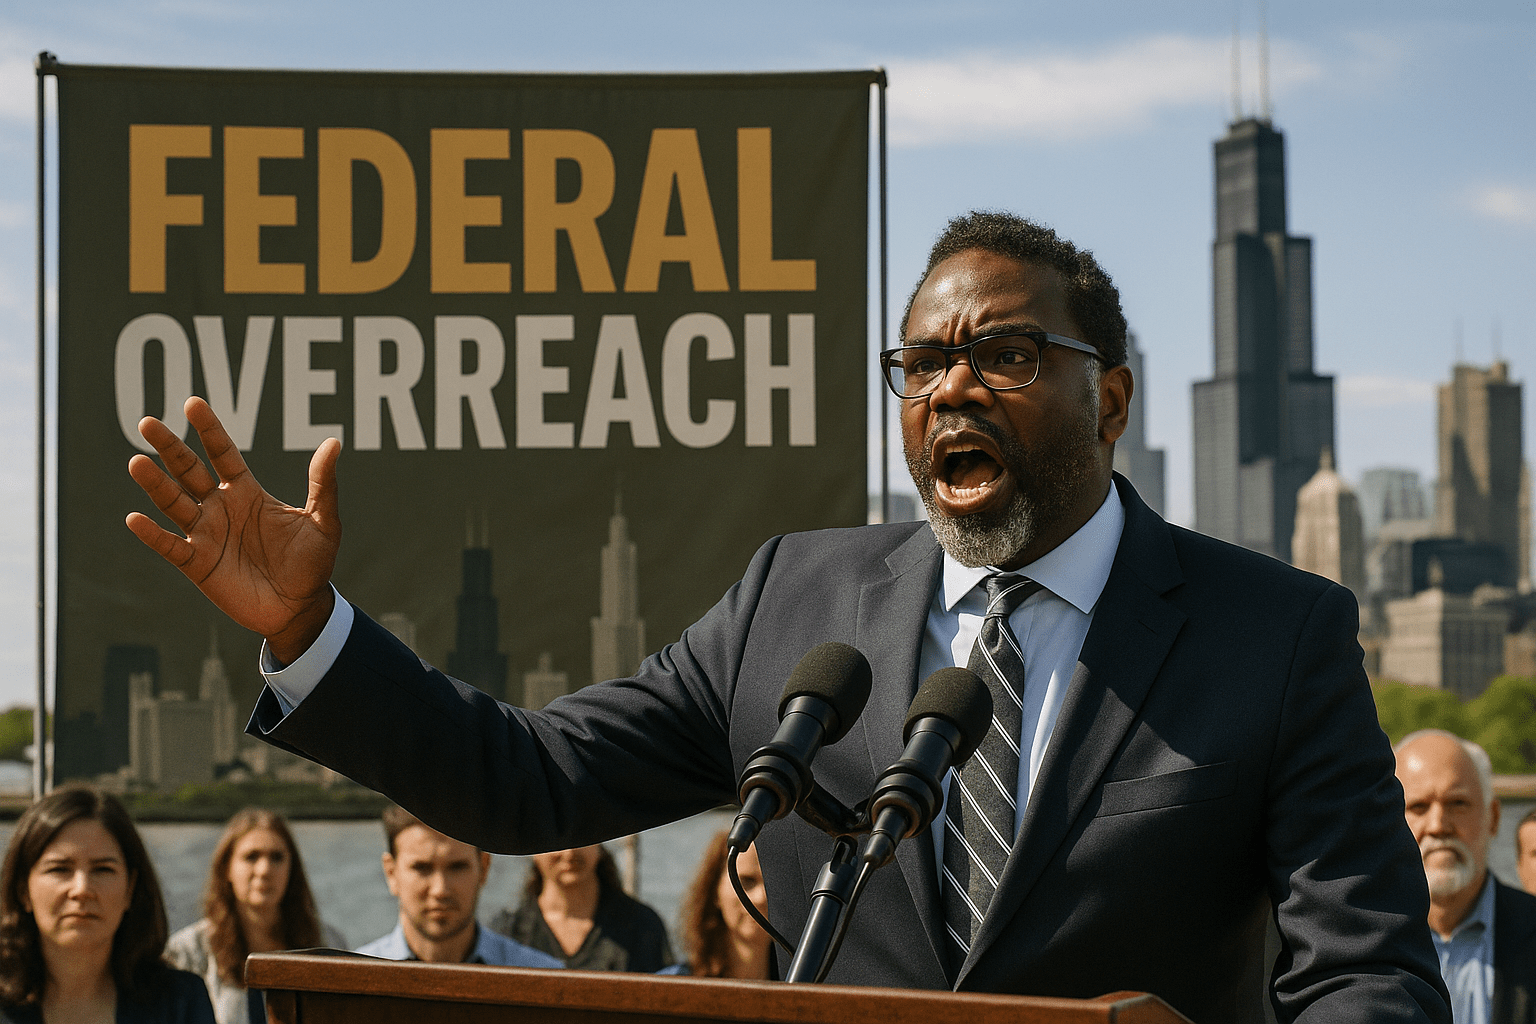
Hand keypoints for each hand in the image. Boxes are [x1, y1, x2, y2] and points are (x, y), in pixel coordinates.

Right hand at [126, 396, 341, 663]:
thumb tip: (334, 441)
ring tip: (136, 462)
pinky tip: (135, 518)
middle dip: (170, 448)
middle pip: (189, 471)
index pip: (222, 453)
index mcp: (247, 492)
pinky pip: (171, 546)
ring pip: (175, 503)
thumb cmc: (312, 563)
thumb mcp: (323, 521)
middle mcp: (221, 507)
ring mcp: (206, 534)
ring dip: (156, 484)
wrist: (300, 607)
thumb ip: (323, 483)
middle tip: (147, 423)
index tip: (192, 404)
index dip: (208, 430)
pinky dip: (153, 534)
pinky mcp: (198, 564)